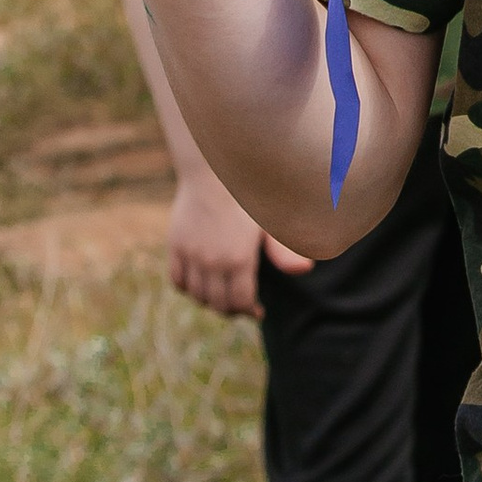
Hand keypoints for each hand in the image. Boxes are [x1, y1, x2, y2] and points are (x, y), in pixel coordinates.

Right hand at [164, 166, 309, 313]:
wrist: (212, 170)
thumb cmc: (248, 194)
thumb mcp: (269, 221)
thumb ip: (284, 250)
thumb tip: (305, 270)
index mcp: (239, 258)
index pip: (240, 301)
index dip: (250, 311)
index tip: (258, 311)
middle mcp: (213, 261)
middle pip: (218, 303)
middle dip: (231, 309)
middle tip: (241, 306)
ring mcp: (192, 255)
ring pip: (197, 295)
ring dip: (209, 300)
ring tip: (222, 294)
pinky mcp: (176, 246)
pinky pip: (178, 281)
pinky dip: (188, 287)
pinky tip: (200, 283)